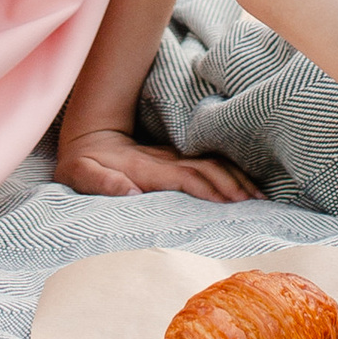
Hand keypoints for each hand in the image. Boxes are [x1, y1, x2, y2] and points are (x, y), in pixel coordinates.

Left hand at [56, 132, 261, 204]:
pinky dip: (228, 174)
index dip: (208, 188)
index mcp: (145, 168)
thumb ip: (100, 182)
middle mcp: (163, 162)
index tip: (231, 202)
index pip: (185, 177)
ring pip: (211, 165)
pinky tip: (243, 185)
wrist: (87, 135)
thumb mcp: (78, 173)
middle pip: (206, 169)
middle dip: (232, 184)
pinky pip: (207, 165)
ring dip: (235, 178)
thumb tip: (128, 192)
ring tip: (259, 197)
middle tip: (257, 204)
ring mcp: (170, 160)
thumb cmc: (80, 162)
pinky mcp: (172, 162)